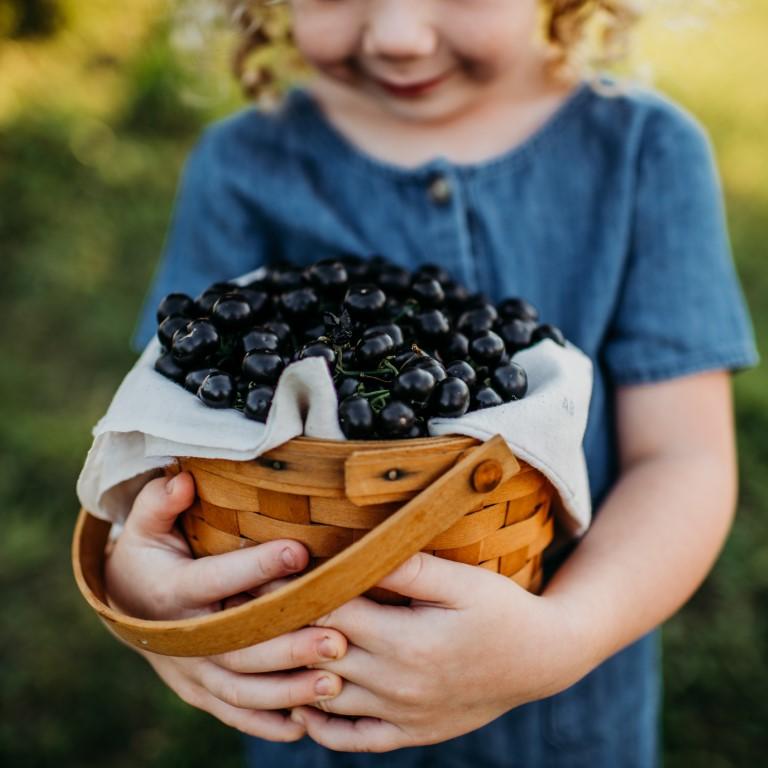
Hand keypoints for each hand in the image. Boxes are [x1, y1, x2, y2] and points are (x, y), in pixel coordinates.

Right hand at [104, 471, 347, 740]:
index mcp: (170, 590)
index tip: (300, 553)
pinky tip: (305, 724)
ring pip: (240, 688)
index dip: (256, 566)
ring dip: (287, 691)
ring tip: (334, 684)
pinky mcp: (198, 690)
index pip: (216, 579)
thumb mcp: (145, 524)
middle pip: (237, 646)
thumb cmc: (148, 554)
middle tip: (337, 639)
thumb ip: (160, 502)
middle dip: (288, 645)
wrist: (124, 604)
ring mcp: (190, 670)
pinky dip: (266, 722)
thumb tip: (182, 480)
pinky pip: (233, 712)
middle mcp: (181, 637)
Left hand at [290, 552, 588, 751]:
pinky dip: (323, 727)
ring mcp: (402, 714)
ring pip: (328, 700)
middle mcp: (397, 683)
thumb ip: (408, 568)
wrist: (542, 660)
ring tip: (261, 654)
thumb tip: (357, 553)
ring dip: (292, 678)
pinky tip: (304, 706)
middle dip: (282, 633)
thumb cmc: (503, 610)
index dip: (295, 594)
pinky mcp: (411, 732)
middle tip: (247, 611)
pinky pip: (355, 740)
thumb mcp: (463, 580)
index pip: (331, 614)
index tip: (264, 577)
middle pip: (320, 657)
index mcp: (407, 641)